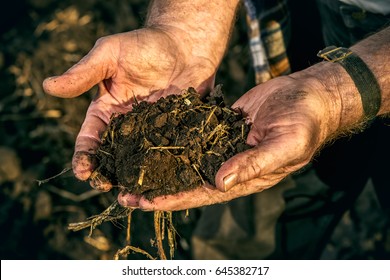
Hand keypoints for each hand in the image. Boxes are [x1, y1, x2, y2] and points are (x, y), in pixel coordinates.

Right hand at [43, 28, 216, 188]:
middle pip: (113, 155)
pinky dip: (164, 167)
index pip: (91, 137)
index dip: (84, 155)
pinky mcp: (175, 132)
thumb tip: (48, 87)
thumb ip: (84, 73)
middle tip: (105, 186)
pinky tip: (163, 180)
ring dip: (133, 177)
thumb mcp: (110, 53)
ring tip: (131, 192)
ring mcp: (152, 131)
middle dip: (106, 172)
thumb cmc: (145, 45)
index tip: (83, 170)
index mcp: (107, 110)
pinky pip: (168, 153)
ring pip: (139, 160)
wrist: (185, 45)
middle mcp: (127, 125)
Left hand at [119, 74, 340, 210]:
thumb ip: (253, 164)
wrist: (309, 95)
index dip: (174, 199)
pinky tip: (152, 140)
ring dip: (160, 166)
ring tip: (130, 169)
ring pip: (187, 160)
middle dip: (158, 188)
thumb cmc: (305, 122)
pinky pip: (193, 136)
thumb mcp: (285, 144)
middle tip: (125, 192)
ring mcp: (223, 146)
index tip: (145, 202)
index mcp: (244, 176)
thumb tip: (220, 182)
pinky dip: (173, 140)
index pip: (203, 193)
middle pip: (188, 181)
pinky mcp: (220, 127)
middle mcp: (229, 165)